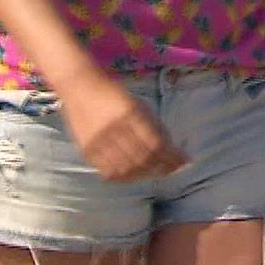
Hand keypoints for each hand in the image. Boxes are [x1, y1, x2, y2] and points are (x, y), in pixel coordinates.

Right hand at [60, 75, 188, 182]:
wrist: (80, 87)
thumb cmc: (115, 94)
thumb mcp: (139, 104)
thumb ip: (154, 127)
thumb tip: (173, 151)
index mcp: (130, 113)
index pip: (156, 144)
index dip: (172, 157)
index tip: (184, 161)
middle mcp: (114, 129)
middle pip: (143, 159)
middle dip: (163, 167)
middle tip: (173, 168)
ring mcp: (98, 142)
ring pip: (127, 169)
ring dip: (146, 174)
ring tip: (156, 171)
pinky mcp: (87, 151)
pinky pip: (109, 172)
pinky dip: (125, 177)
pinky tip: (135, 173)